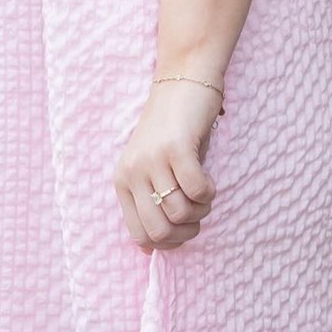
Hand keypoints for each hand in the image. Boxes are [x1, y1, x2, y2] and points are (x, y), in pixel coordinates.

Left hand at [114, 79, 221, 250]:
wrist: (184, 81)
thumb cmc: (175, 131)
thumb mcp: (155, 169)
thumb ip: (152, 203)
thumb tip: (149, 249)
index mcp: (122, 181)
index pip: (140, 236)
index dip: (168, 242)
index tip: (184, 227)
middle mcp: (132, 172)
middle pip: (159, 232)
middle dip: (186, 232)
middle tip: (198, 212)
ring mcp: (152, 160)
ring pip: (179, 214)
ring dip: (201, 209)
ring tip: (204, 191)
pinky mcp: (175, 148)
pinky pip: (197, 191)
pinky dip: (209, 193)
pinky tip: (209, 179)